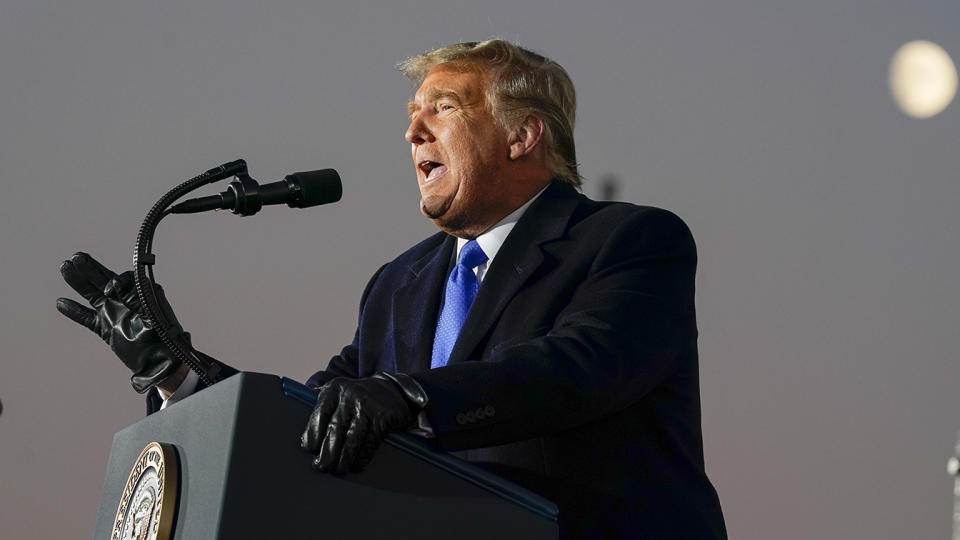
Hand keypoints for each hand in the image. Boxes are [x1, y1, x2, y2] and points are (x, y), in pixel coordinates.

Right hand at [56, 252, 183, 392]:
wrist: (159, 363)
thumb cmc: (162, 339)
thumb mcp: (153, 317)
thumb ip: (136, 300)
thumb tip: (115, 286)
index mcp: (141, 295)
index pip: (125, 280)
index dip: (116, 282)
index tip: (111, 290)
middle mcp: (126, 301)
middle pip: (104, 280)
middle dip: (90, 268)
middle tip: (76, 257)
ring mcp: (114, 313)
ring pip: (92, 294)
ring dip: (79, 282)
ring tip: (65, 267)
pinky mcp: (105, 328)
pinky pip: (86, 317)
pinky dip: (74, 311)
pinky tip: (61, 302)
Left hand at [300, 372, 426, 473]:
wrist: (395, 390)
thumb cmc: (360, 398)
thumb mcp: (340, 395)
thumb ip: (324, 410)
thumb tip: (306, 440)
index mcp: (335, 389)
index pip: (319, 415)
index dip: (312, 436)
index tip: (309, 449)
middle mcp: (351, 396)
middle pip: (334, 430)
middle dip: (326, 453)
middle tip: (321, 466)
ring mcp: (368, 407)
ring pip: (351, 440)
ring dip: (343, 459)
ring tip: (338, 469)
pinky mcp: (383, 419)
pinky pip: (369, 444)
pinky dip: (361, 458)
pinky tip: (356, 465)